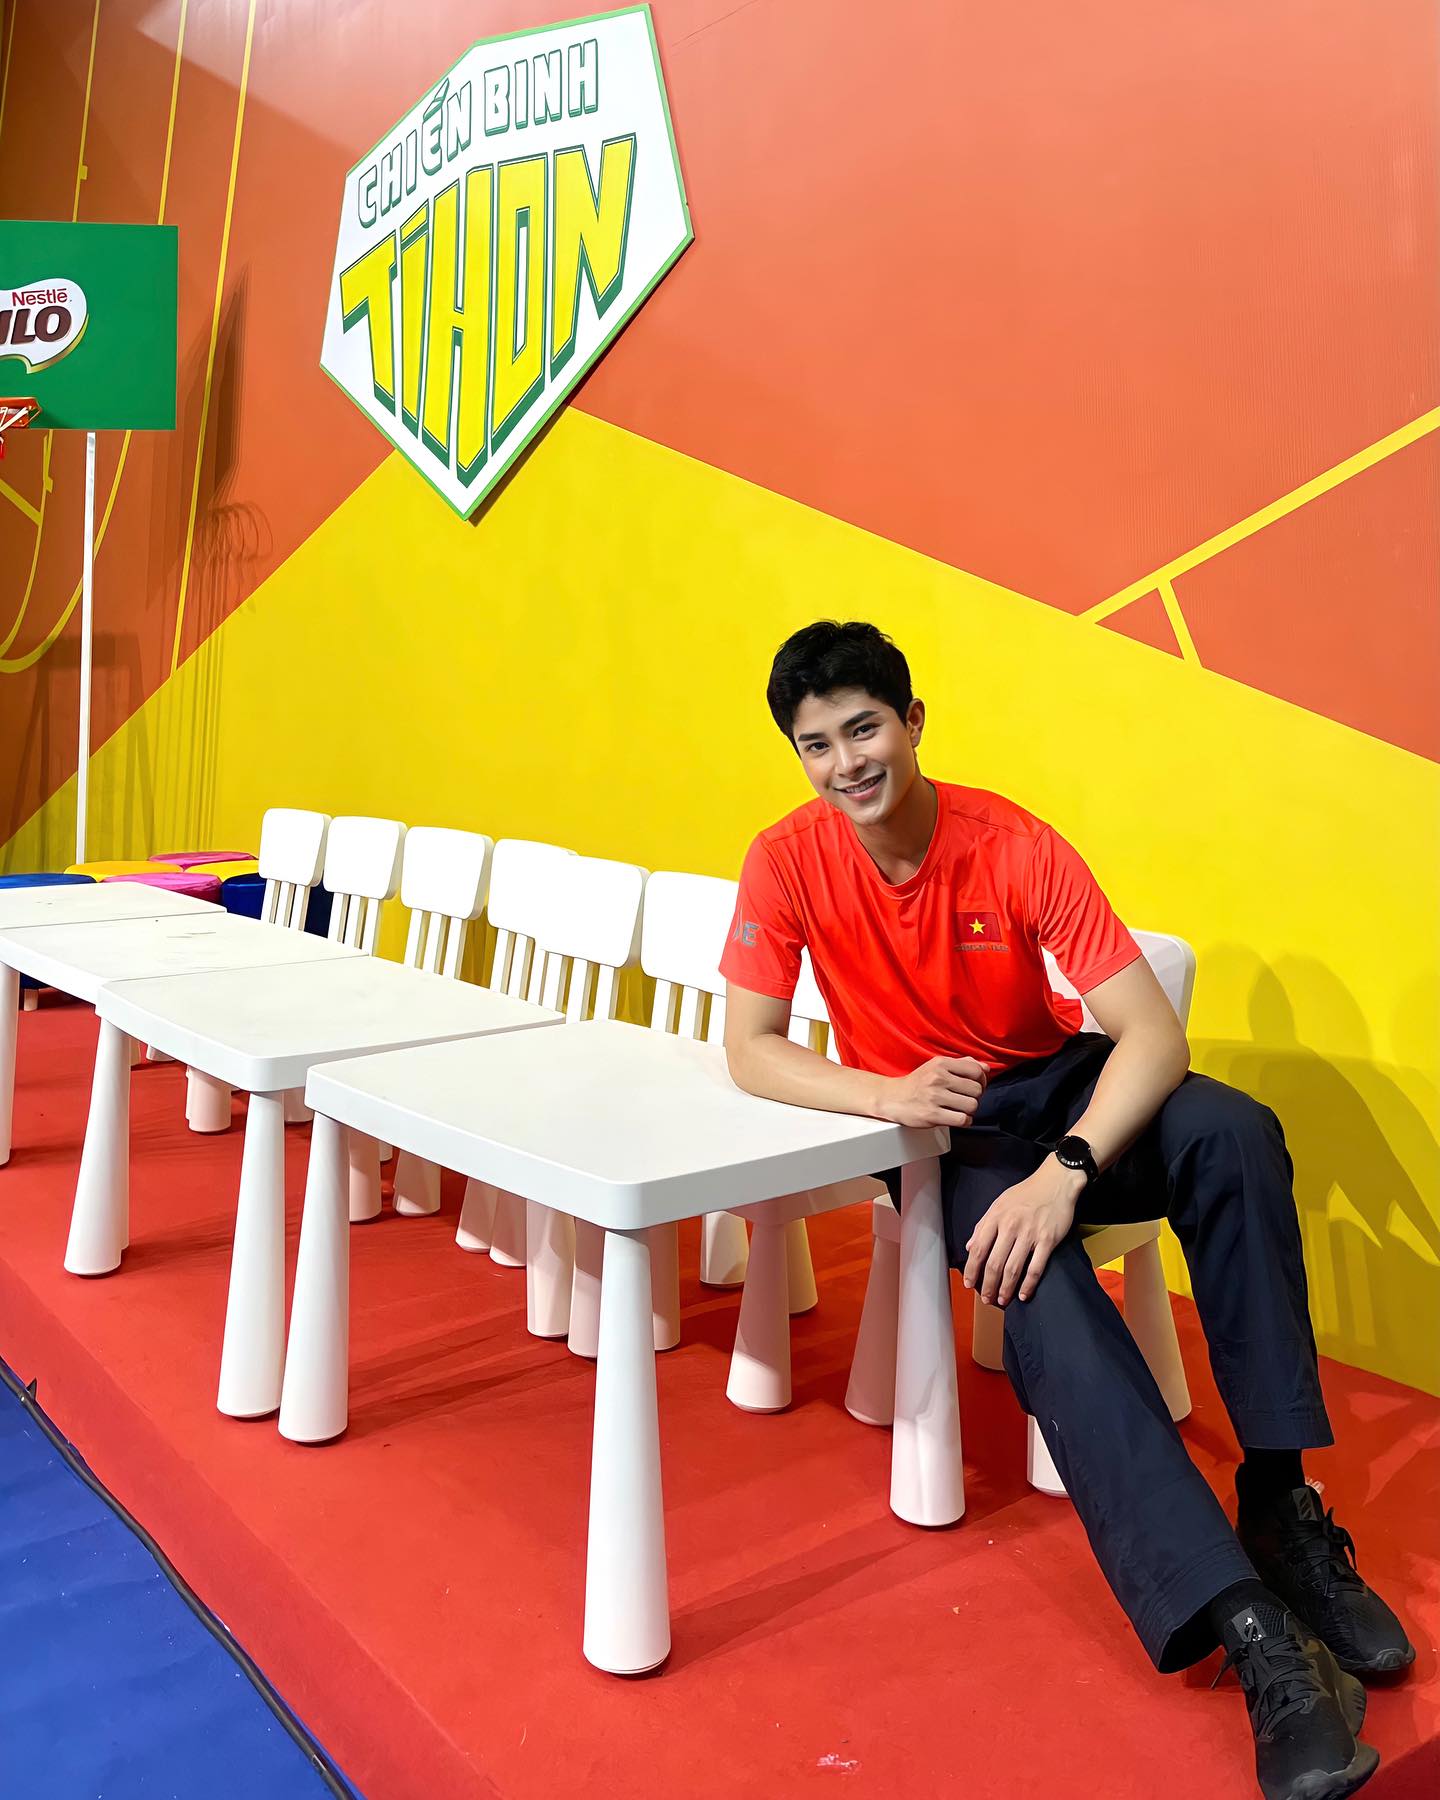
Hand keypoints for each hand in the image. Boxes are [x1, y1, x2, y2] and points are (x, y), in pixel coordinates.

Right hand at [878, 1056, 988, 1128]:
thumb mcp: (937, 1066)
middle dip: (975, 1097)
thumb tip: (986, 1068)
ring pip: (972, 1105)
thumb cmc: (918, 1083)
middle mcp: (938, 1078)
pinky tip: (957, 1118)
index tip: (975, 1087)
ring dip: (969, 1110)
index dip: (982, 1081)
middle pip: (977, 1090)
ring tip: (959, 1109)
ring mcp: (935, 1097)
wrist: (892, 1098)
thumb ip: (962, 1064)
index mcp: (941, 1063)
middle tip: (964, 1099)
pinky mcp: (932, 1114)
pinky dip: (964, 1121)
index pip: (977, 1071)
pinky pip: (962, 1120)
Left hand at [963, 1157, 1084, 1305]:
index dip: (972, 1270)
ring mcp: (1030, 1234)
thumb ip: (983, 1225)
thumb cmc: (1026, 1193)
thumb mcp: (999, 1203)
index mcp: (996, 1217)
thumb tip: (970, 1247)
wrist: (1056, 1182)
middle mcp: (1010, 1227)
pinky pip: (1036, 1267)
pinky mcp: (1048, 1240)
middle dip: (988, 1285)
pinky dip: (1028, 1284)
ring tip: (1002, 1300)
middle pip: (995, 1263)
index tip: (968, 1283)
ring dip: (1006, 1288)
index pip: (978, 1249)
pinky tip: (1024, 1294)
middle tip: (986, 1299)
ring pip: (1013, 1268)